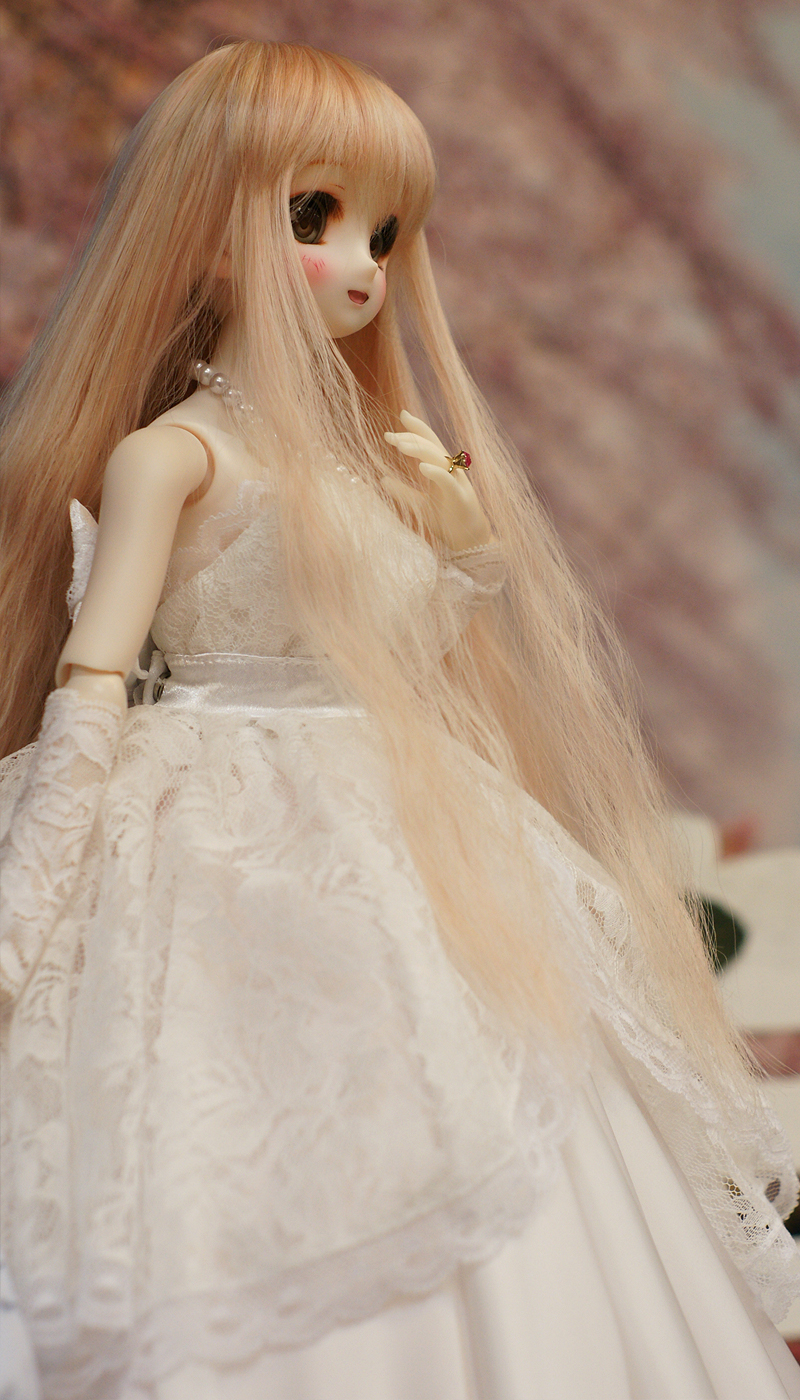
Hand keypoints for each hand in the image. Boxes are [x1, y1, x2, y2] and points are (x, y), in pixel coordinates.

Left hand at [383, 411, 492, 552]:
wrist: (470, 543)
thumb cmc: (448, 521)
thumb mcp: (420, 504)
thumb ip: (403, 491)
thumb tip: (382, 479)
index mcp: (442, 469)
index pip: (429, 442)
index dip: (415, 429)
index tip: (400, 417)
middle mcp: (451, 471)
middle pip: (432, 445)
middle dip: (411, 437)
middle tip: (390, 436)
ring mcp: (457, 483)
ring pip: (439, 458)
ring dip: (419, 449)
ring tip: (400, 445)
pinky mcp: (460, 498)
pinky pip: (448, 480)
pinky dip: (435, 472)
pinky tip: (421, 468)